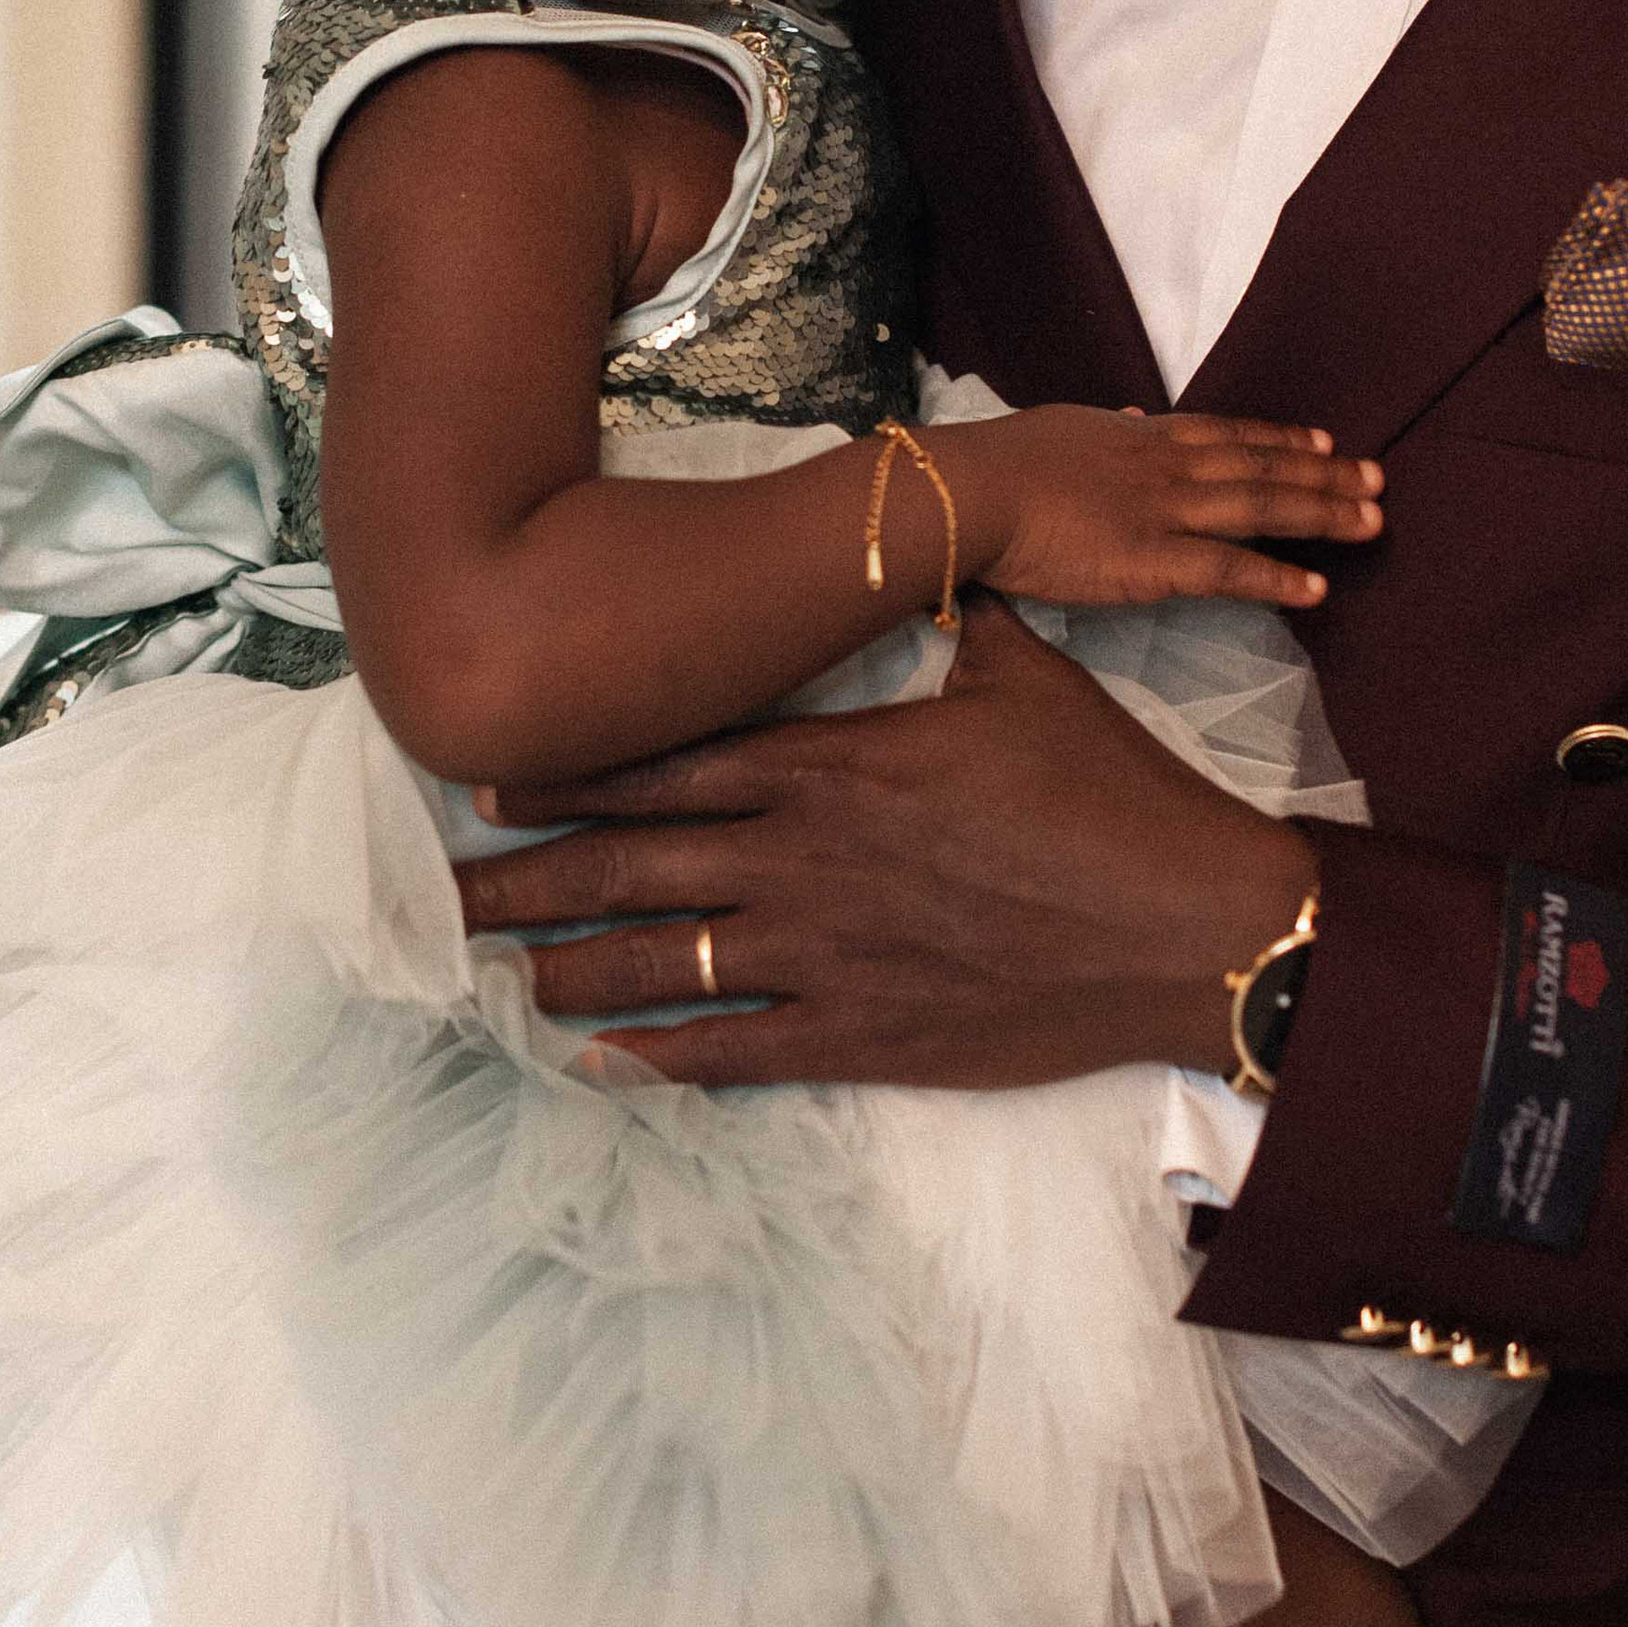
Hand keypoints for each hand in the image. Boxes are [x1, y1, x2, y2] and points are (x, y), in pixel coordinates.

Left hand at [459, 593, 1319, 1087]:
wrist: (1184, 923)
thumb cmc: (1108, 792)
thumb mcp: (1026, 678)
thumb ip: (956, 625)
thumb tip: (940, 563)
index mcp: (834, 767)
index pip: (669, 767)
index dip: (572, 778)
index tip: (490, 783)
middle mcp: (807, 861)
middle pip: (633, 869)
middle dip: (528, 883)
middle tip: (443, 899)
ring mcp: (831, 954)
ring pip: (667, 965)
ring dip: (576, 973)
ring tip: (504, 978)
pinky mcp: (869, 1034)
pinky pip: (740, 1052)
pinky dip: (664, 1059)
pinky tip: (604, 1062)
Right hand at [956, 405, 1380, 614]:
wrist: (972, 490)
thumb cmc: (1000, 462)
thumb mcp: (1062, 427)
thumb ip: (1104, 430)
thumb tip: (1129, 419)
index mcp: (1142, 437)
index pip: (1227, 434)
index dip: (1280, 440)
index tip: (1324, 443)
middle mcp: (1167, 467)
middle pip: (1260, 467)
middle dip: (1323, 475)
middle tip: (1377, 478)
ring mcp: (1166, 513)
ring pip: (1260, 509)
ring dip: (1321, 515)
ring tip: (1372, 522)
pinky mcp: (1154, 562)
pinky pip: (1229, 569)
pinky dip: (1277, 576)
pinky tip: (1317, 588)